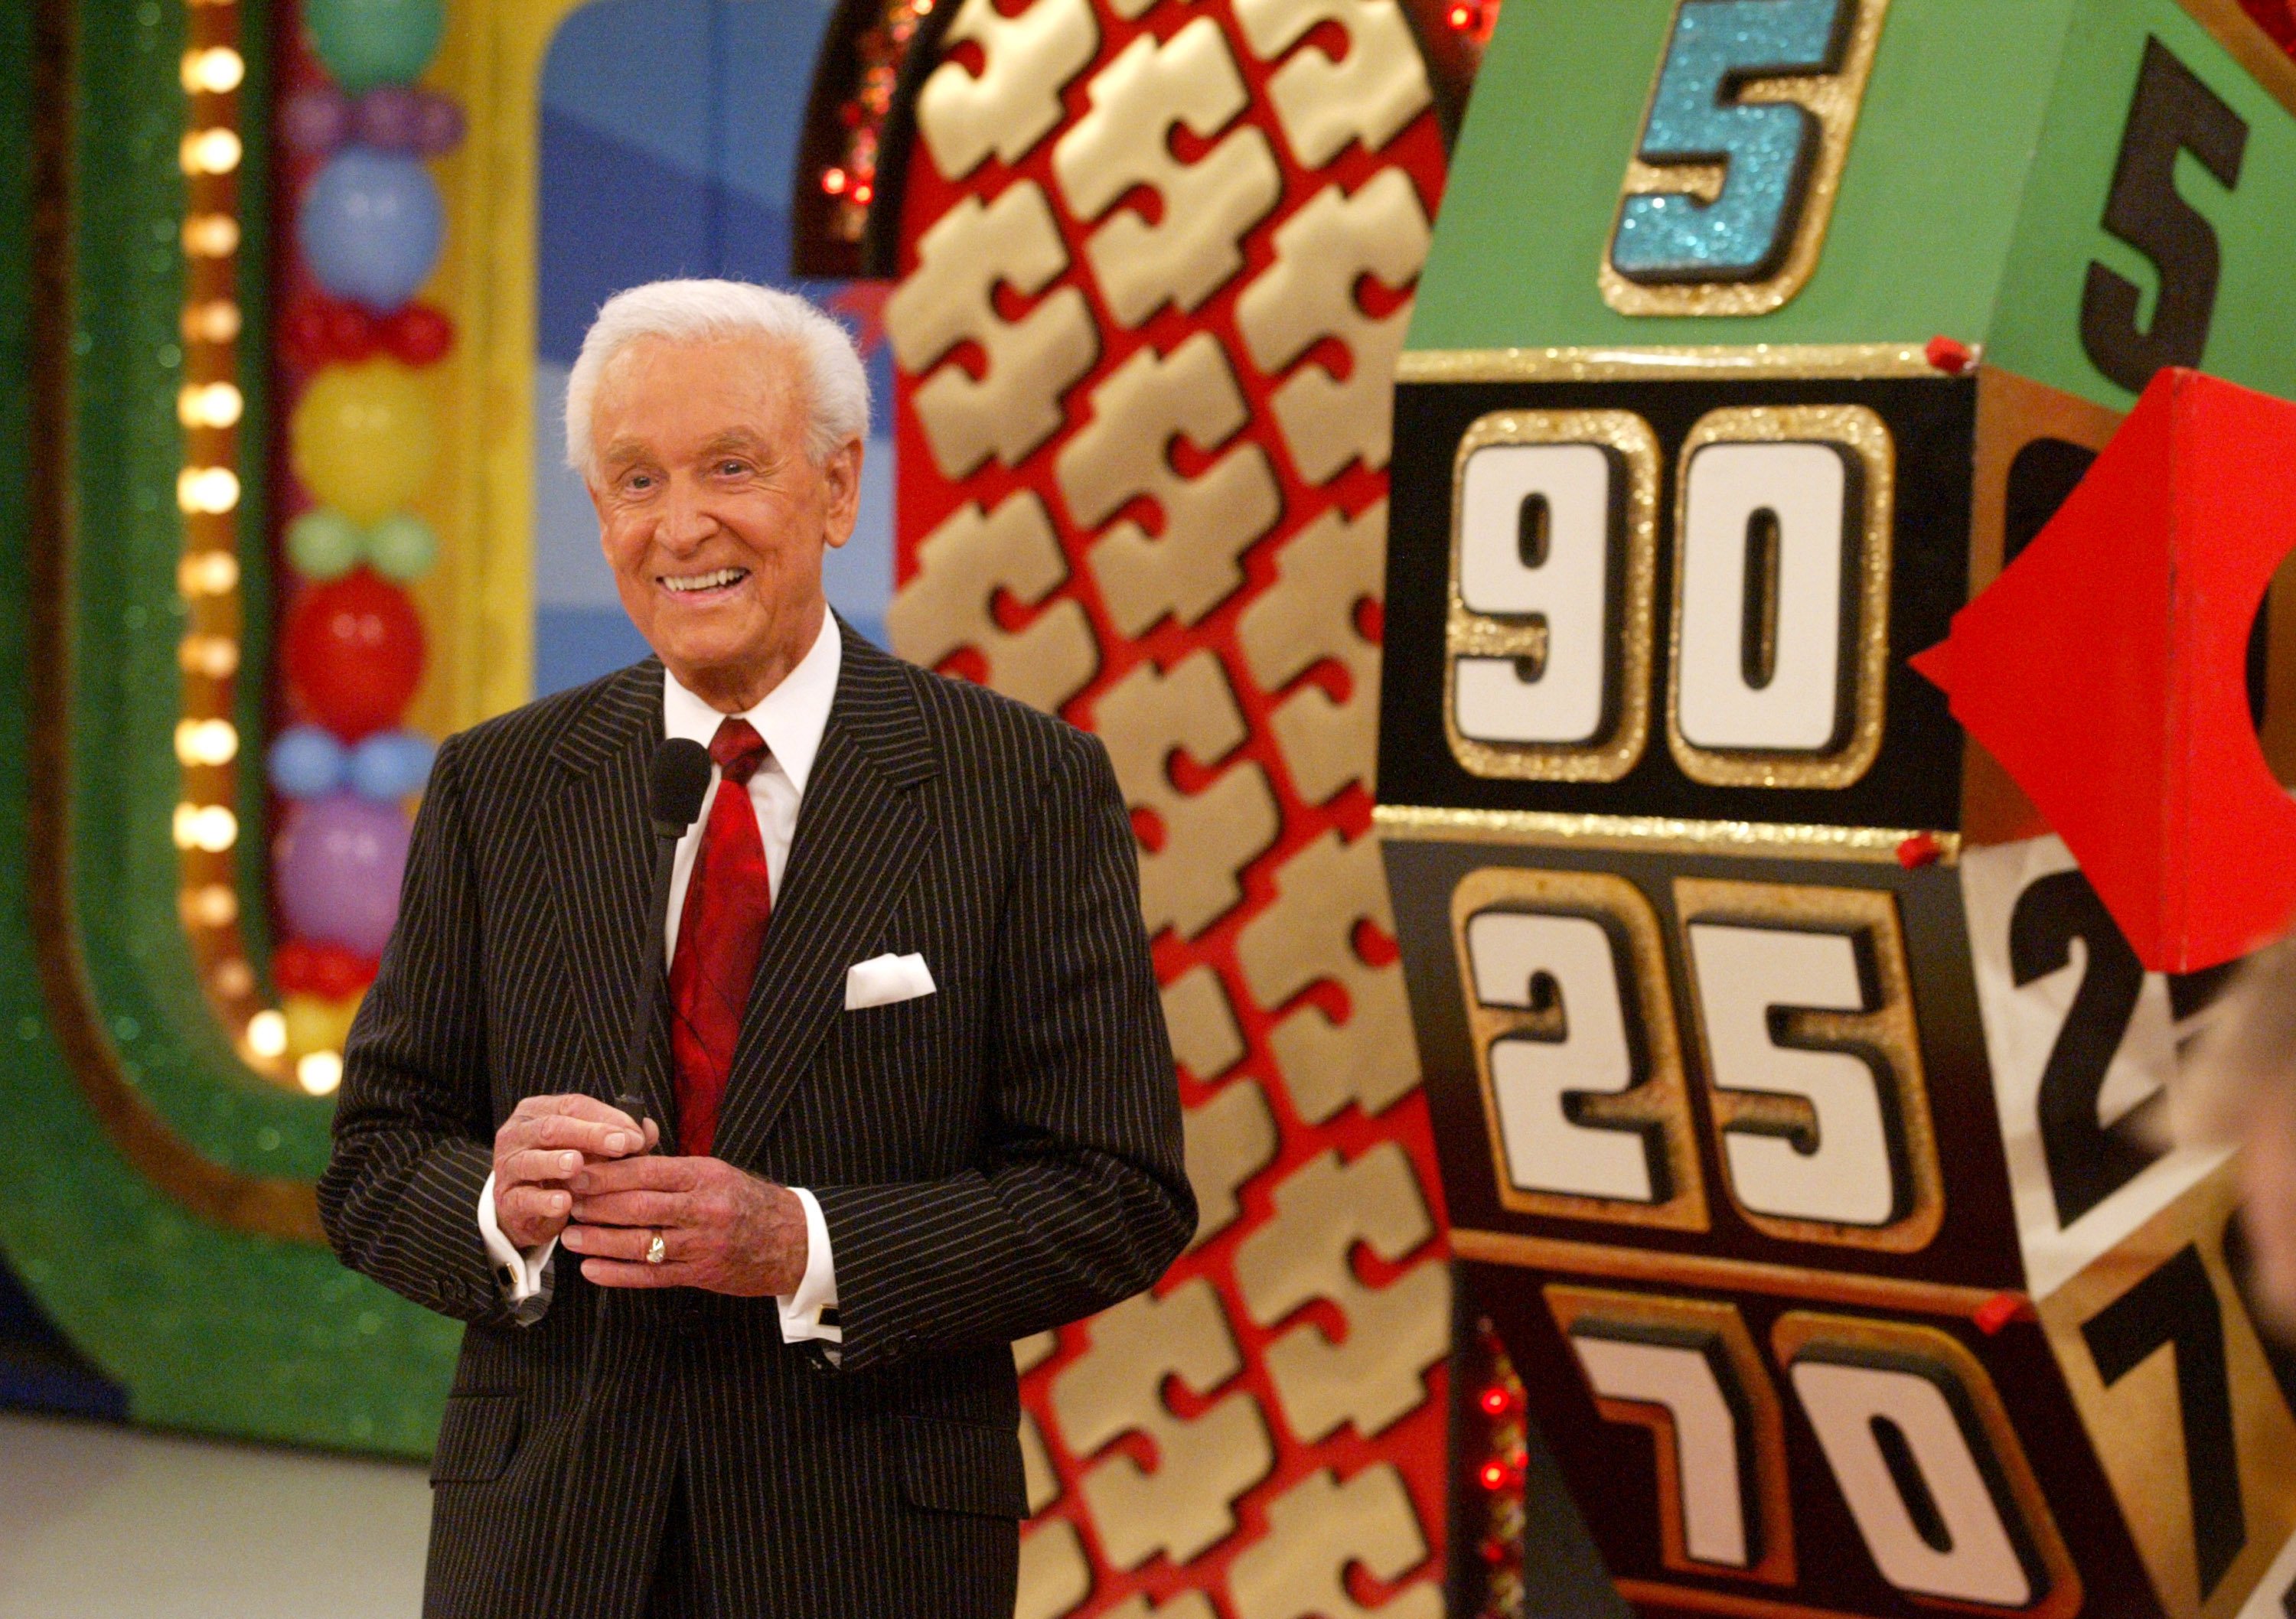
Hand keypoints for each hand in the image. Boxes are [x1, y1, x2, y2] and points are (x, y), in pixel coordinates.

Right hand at [490, 1094, 658, 1248]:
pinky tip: (564, 1202)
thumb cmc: (565, 1171)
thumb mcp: (592, 1151)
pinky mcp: (506, 1200)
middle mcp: (518, 1134)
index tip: (635, 1135)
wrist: (529, 1210)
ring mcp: (507, 1166)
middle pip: (552, 1128)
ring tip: (578, 1164)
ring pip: (530, 1160)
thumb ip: (619, 1139)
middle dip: (589, 1135)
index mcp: (539, 1111)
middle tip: (620, 1145)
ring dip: (556, 1162)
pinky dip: (544, 1201)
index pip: (573, 1105)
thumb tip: (649, 1129)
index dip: (606, 1118)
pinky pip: (523, 1198)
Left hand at [561, 1156, 806, 1295]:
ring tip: (570, 1237)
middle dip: (595, 1205)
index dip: (606, 1173)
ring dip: (600, 1240)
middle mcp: (703, 1208)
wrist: (793, 1241)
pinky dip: (618, 1274)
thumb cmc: (749, 1202)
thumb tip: (622, 1161)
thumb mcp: (717, 1173)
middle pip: (638, 1206)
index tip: (576, 1171)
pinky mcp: (701, 1274)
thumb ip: (674, 1171)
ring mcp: (702, 1244)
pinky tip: (592, 1270)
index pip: (646, 1171)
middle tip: (565, 1202)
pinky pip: (652, 1276)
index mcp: (705, 1175)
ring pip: (640, 1242)